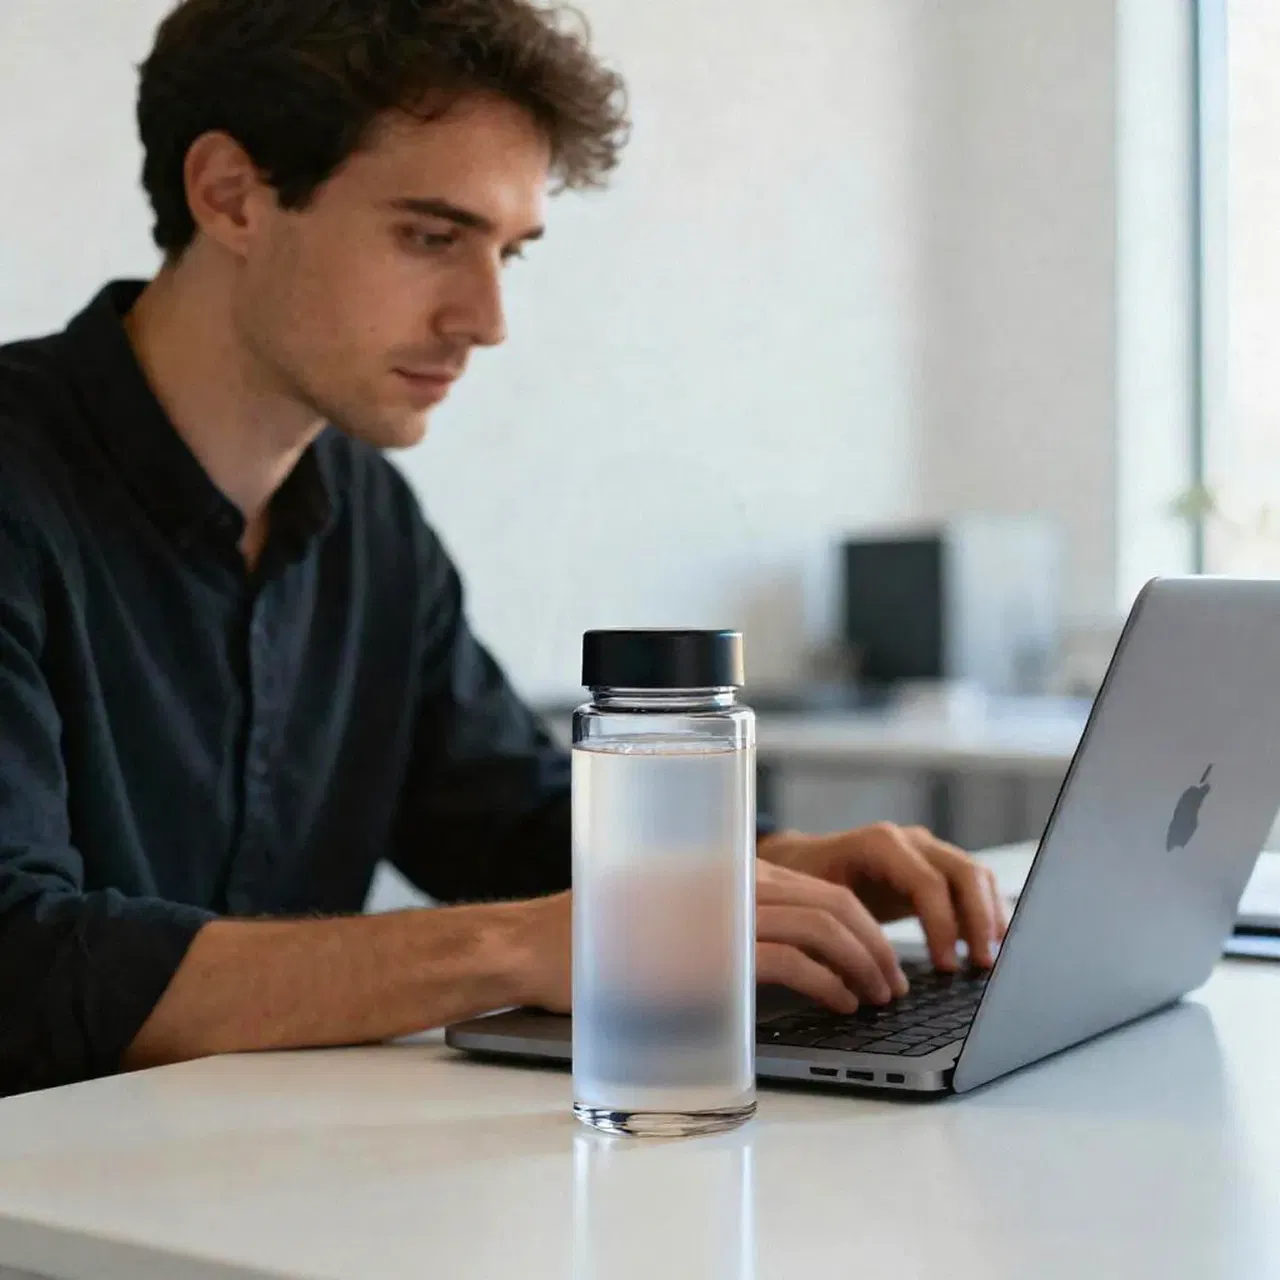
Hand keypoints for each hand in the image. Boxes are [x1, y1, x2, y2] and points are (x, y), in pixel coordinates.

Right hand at [512, 856, 921, 1016]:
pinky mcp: (710, 951)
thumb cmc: (605, 937)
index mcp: (729, 868)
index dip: (864, 925)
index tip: (881, 959)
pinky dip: (829, 984)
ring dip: (863, 966)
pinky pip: (792, 962)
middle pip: (833, 904)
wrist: (543, 944)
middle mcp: (732, 881)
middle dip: (877, 947)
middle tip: (893, 984)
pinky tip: (841, 1003)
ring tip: (878, 997)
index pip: (820, 888)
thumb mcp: (677, 914)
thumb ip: (726, 916)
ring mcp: (723, 913)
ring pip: (822, 928)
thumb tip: (786, 948)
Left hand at [759, 823, 1009, 972]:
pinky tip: (987, 944)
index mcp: (878, 844)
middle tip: (984, 965)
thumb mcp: (814, 907)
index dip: (942, 925)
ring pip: (975, 875)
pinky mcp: (933, 867)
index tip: (946, 967)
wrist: (801, 862)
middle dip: (979, 919)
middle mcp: (908, 841)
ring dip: (989, 916)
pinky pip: (971, 884)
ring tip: (990, 959)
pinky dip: (985, 911)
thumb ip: (840, 937)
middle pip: (963, 872)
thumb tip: (864, 983)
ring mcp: (925, 850)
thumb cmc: (804, 885)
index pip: (927, 882)